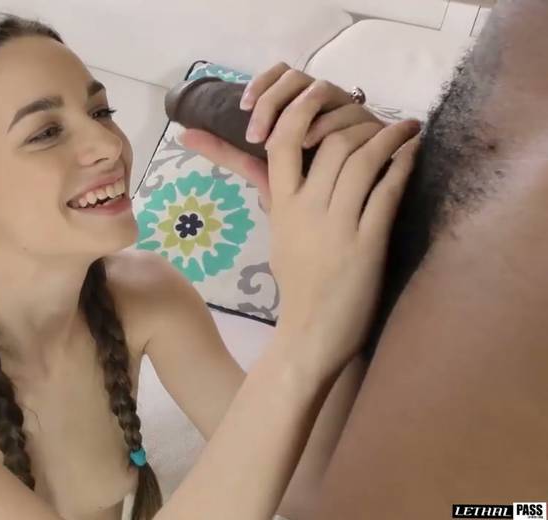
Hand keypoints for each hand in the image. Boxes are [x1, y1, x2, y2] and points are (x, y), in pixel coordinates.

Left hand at [181, 63, 381, 213]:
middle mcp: (322, 103)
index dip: (262, 85)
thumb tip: (185, 136)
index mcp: (297, 108)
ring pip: (324, 91)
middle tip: (256, 135)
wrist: (348, 222)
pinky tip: (314, 147)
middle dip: (274, 101)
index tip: (244, 109)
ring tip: (283, 143)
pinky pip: (351, 114)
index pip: (280, 75)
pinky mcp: (372, 127)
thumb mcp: (267, 176)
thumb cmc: (308, 193)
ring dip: (300, 113)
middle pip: (297, 78)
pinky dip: (329, 127)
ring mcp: (348, 111)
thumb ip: (232, 155)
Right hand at [264, 81, 419, 370]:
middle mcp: (306, 209)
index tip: (321, 94)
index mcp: (281, 206)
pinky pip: (386, 192)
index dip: (301, 110)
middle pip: (329, 142)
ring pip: (360, 160)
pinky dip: (402, 166)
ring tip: (406, 129)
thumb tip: (265, 167)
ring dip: (389, 138)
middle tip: (380, 117)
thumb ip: (276, 196)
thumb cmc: (297, 284)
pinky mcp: (367, 244)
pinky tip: (411, 155)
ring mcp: (337, 226)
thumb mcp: (279, 234)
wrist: (309, 332)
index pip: (281, 142)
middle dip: (359, 121)